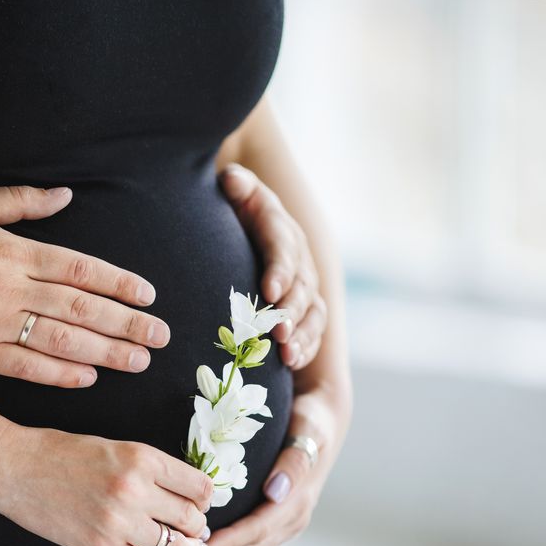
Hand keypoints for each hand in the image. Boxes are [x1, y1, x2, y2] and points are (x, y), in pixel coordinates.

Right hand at [0, 185, 170, 387]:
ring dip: (105, 352)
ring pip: (61, 340)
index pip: (81, 268)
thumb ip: (21, 202)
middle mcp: (8, 287)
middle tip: (162, 336)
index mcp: (11, 249)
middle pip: (81, 308)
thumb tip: (65, 197)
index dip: (120, 283)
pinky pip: (25, 367)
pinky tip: (88, 376)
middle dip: (127, 323)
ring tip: (139, 360)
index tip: (149, 295)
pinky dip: (58, 372)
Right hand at [0, 423, 213, 545]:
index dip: (206, 498)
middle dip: (198, 527)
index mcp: (143, 457)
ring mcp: (118, 522)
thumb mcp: (116, 447)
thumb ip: (152, 469)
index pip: (200, 486)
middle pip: (192, 518)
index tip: (201, 503)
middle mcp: (136, 489)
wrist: (16, 468)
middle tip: (195, 530)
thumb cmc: (63, 452)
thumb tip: (188, 495)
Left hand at [181, 384, 349, 545]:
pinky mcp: (277, 529)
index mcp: (296, 502)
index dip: (229, 542)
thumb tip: (276, 491)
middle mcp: (292, 521)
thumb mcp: (307, 433)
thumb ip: (293, 463)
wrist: (323, 422)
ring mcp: (285, 528)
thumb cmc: (309, 423)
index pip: (257, 530)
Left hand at [219, 164, 326, 369]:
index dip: (280, 270)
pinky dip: (304, 347)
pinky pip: (311, 331)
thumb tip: (232, 181)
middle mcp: (299, 259)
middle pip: (302, 287)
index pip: (284, 248)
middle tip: (277, 333)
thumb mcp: (234, 190)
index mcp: (281, 229)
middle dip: (291, 312)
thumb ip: (236, 185)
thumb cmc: (232, 209)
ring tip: (286, 354)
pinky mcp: (302, 309)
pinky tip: (290, 363)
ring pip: (312, 312)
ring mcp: (304, 286)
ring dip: (301, 335)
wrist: (242, 223)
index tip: (268, 291)